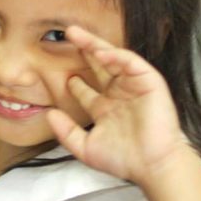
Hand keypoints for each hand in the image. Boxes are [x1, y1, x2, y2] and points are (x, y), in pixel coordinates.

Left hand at [46, 25, 188, 185]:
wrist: (151, 165)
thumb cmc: (124, 159)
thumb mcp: (86, 147)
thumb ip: (66, 132)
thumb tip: (49, 114)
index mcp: (106, 109)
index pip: (85, 89)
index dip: (72, 80)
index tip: (53, 68)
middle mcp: (119, 95)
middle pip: (98, 66)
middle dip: (83, 50)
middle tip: (66, 34)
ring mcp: (134, 87)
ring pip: (113, 59)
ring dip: (95, 45)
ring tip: (76, 34)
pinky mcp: (149, 82)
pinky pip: (131, 63)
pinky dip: (116, 56)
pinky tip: (100, 52)